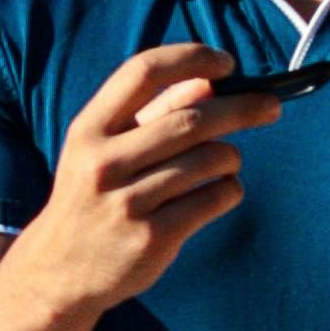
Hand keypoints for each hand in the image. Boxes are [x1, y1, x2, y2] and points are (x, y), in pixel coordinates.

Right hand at [25, 45, 272, 311]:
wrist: (59, 272)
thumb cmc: (91, 198)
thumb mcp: (103, 150)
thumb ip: (151, 113)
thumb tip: (207, 81)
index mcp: (89, 129)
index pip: (143, 71)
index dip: (191, 58)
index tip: (226, 62)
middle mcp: (105, 162)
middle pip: (190, 119)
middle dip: (240, 108)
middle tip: (269, 106)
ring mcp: (129, 203)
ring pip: (210, 160)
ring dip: (231, 156)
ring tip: (226, 162)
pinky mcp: (153, 238)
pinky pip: (214, 199)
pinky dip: (229, 189)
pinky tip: (221, 191)